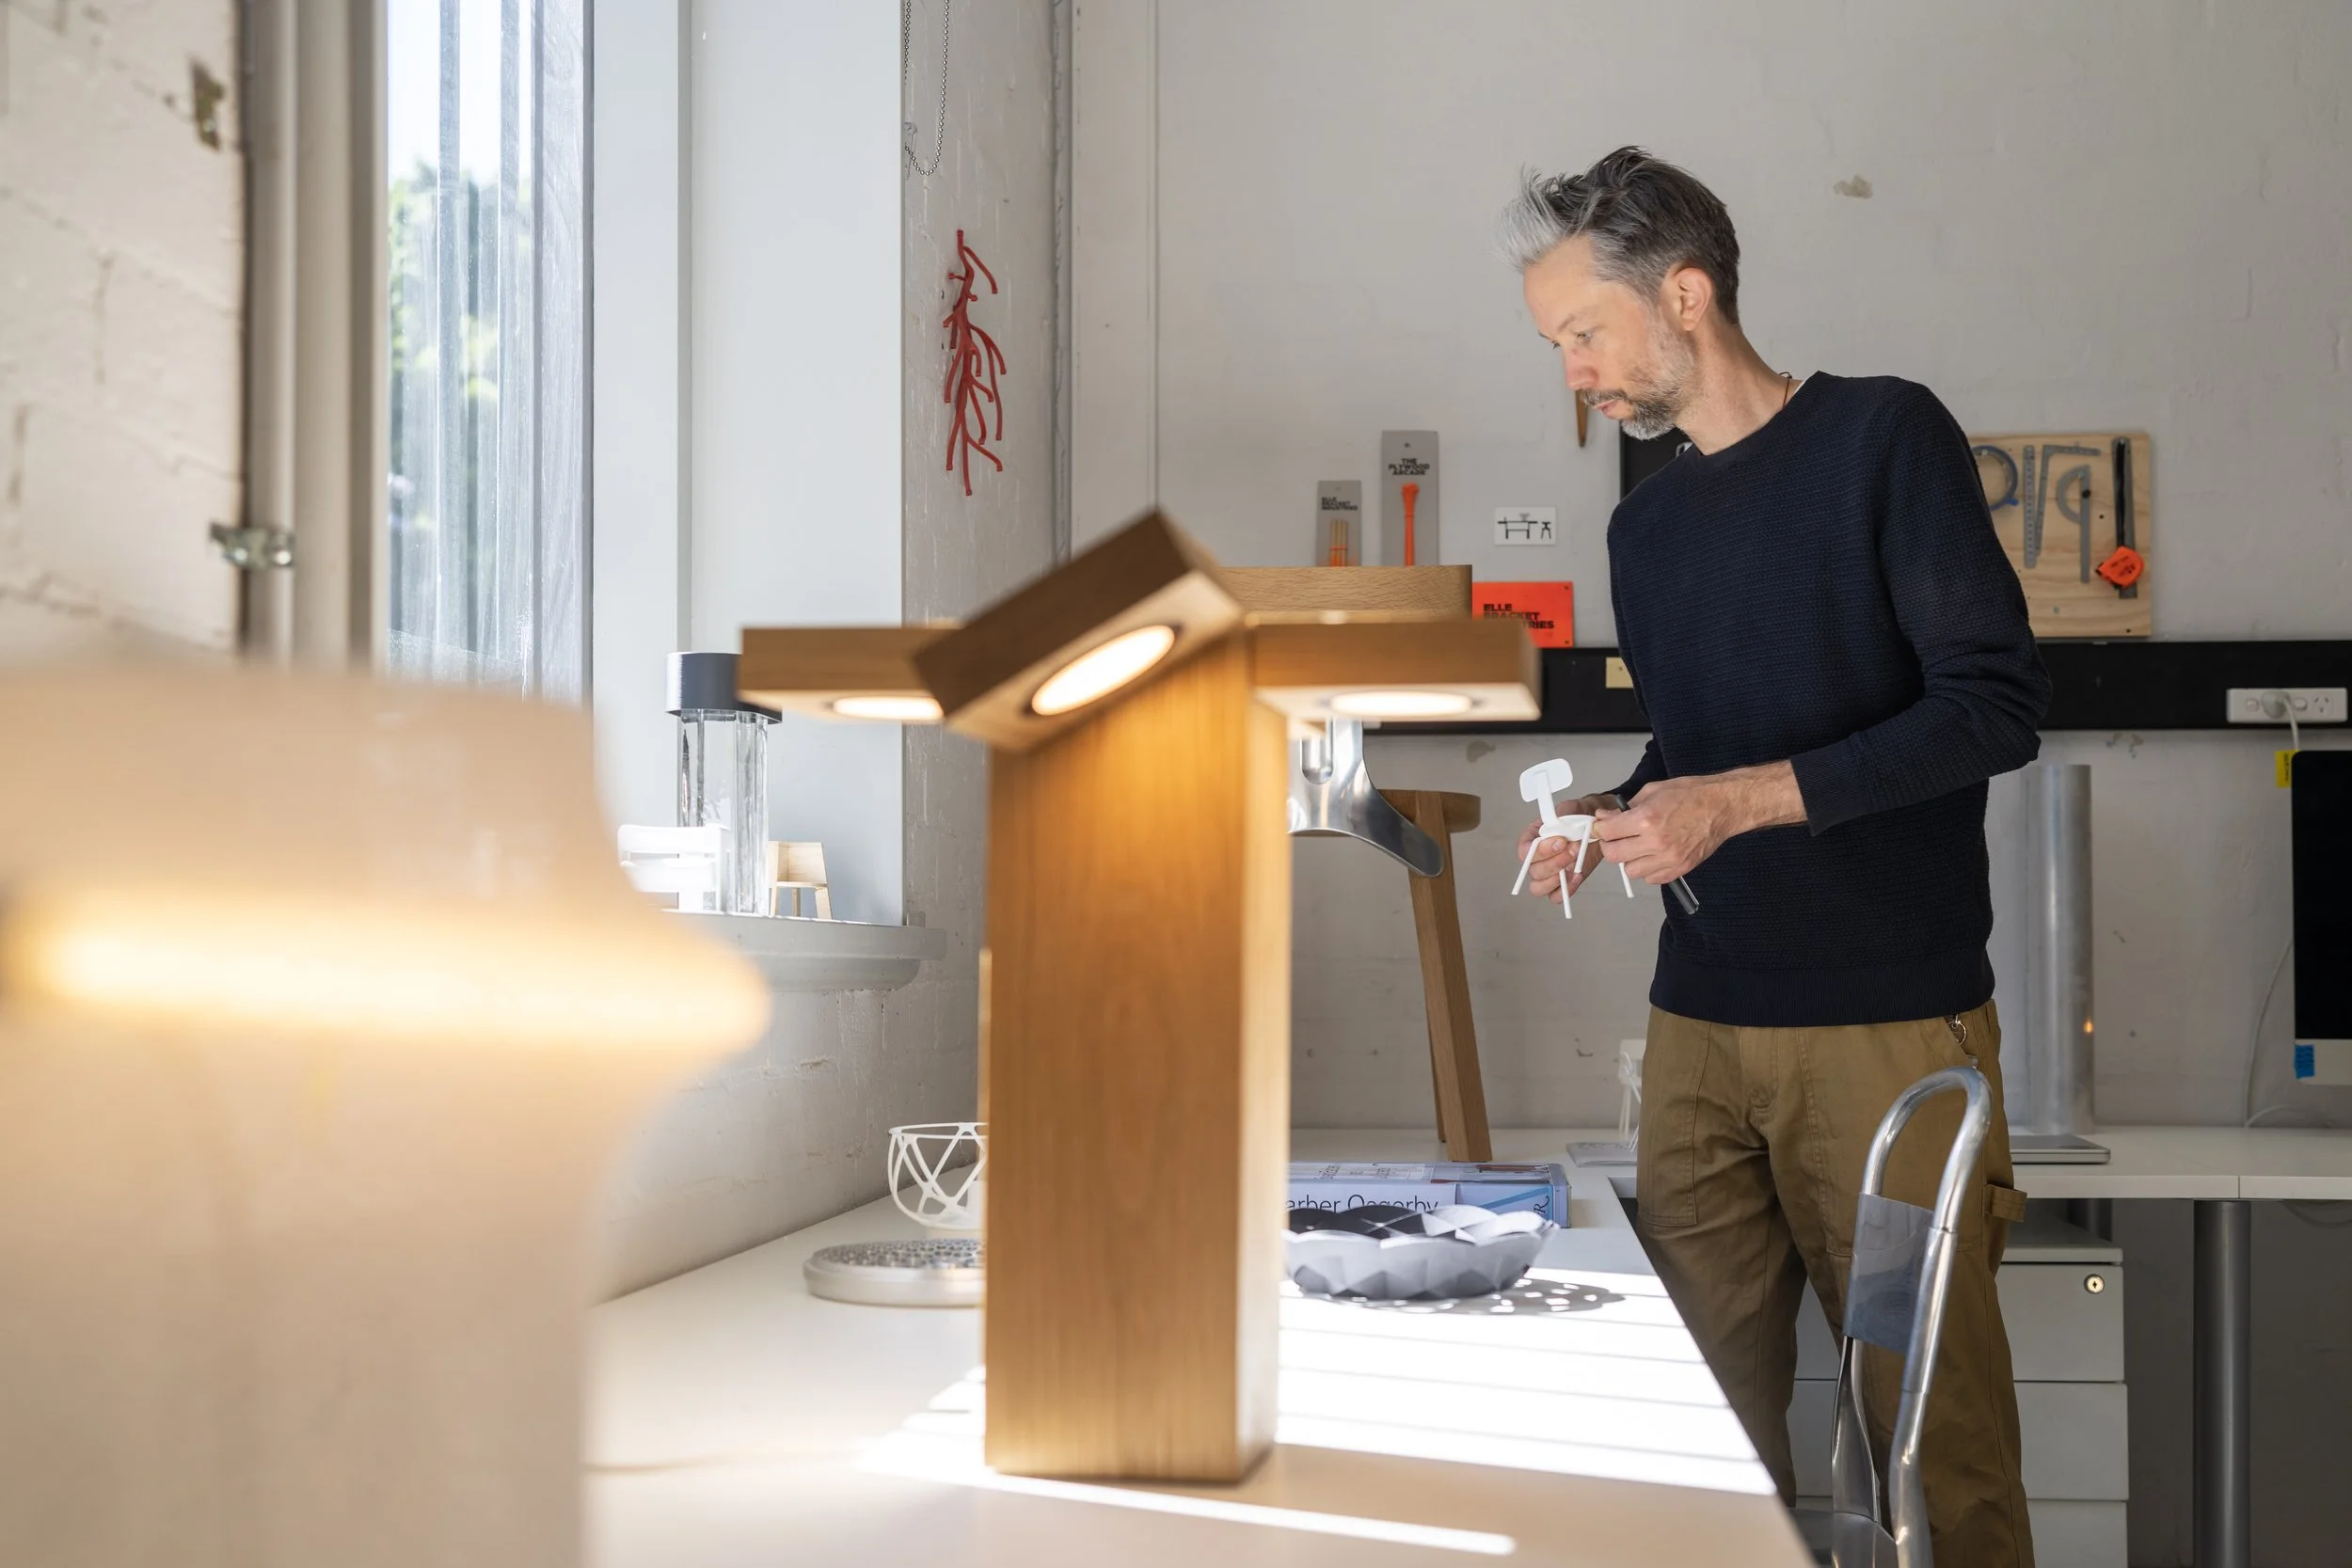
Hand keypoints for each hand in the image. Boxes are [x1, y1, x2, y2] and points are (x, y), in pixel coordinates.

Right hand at [1516, 794, 1611, 905]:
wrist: (1594, 827)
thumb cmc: (1577, 817)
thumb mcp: (1569, 810)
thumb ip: (1560, 818)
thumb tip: (1556, 826)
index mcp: (1531, 839)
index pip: (1525, 851)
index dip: (1541, 850)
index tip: (1561, 841)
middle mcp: (1537, 859)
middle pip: (1534, 872)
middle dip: (1556, 862)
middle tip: (1574, 848)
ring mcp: (1548, 874)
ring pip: (1539, 887)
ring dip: (1559, 878)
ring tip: (1575, 863)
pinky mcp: (1562, 883)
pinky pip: (1556, 896)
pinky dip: (1566, 889)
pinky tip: (1577, 875)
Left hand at [1592, 763, 1804, 884]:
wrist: (1722, 807)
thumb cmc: (1690, 794)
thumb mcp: (1653, 790)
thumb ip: (1626, 807)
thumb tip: (1605, 817)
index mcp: (1646, 819)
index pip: (1606, 832)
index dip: (1601, 828)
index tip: (1603, 825)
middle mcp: (1655, 842)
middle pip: (1614, 855)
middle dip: (1611, 844)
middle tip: (1618, 836)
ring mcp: (1668, 859)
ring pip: (1630, 871)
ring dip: (1630, 859)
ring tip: (1639, 846)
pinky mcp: (1679, 869)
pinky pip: (1651, 879)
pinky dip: (1648, 869)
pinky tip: (1654, 855)